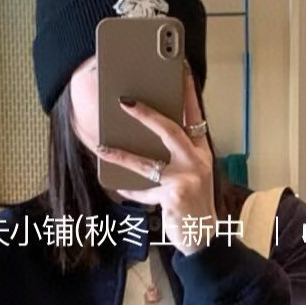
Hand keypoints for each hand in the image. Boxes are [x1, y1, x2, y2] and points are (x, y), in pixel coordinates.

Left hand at [97, 63, 216, 254]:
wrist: (202, 235)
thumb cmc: (191, 202)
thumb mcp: (189, 175)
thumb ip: (173, 157)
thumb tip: (141, 138)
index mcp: (201, 152)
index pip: (195, 115)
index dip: (188, 92)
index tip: (182, 69)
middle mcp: (198, 161)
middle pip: (171, 130)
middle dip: (147, 114)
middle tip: (125, 101)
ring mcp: (188, 179)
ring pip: (147, 162)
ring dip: (122, 154)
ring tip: (103, 147)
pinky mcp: (174, 196)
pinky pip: (144, 188)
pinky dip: (130, 189)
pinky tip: (118, 186)